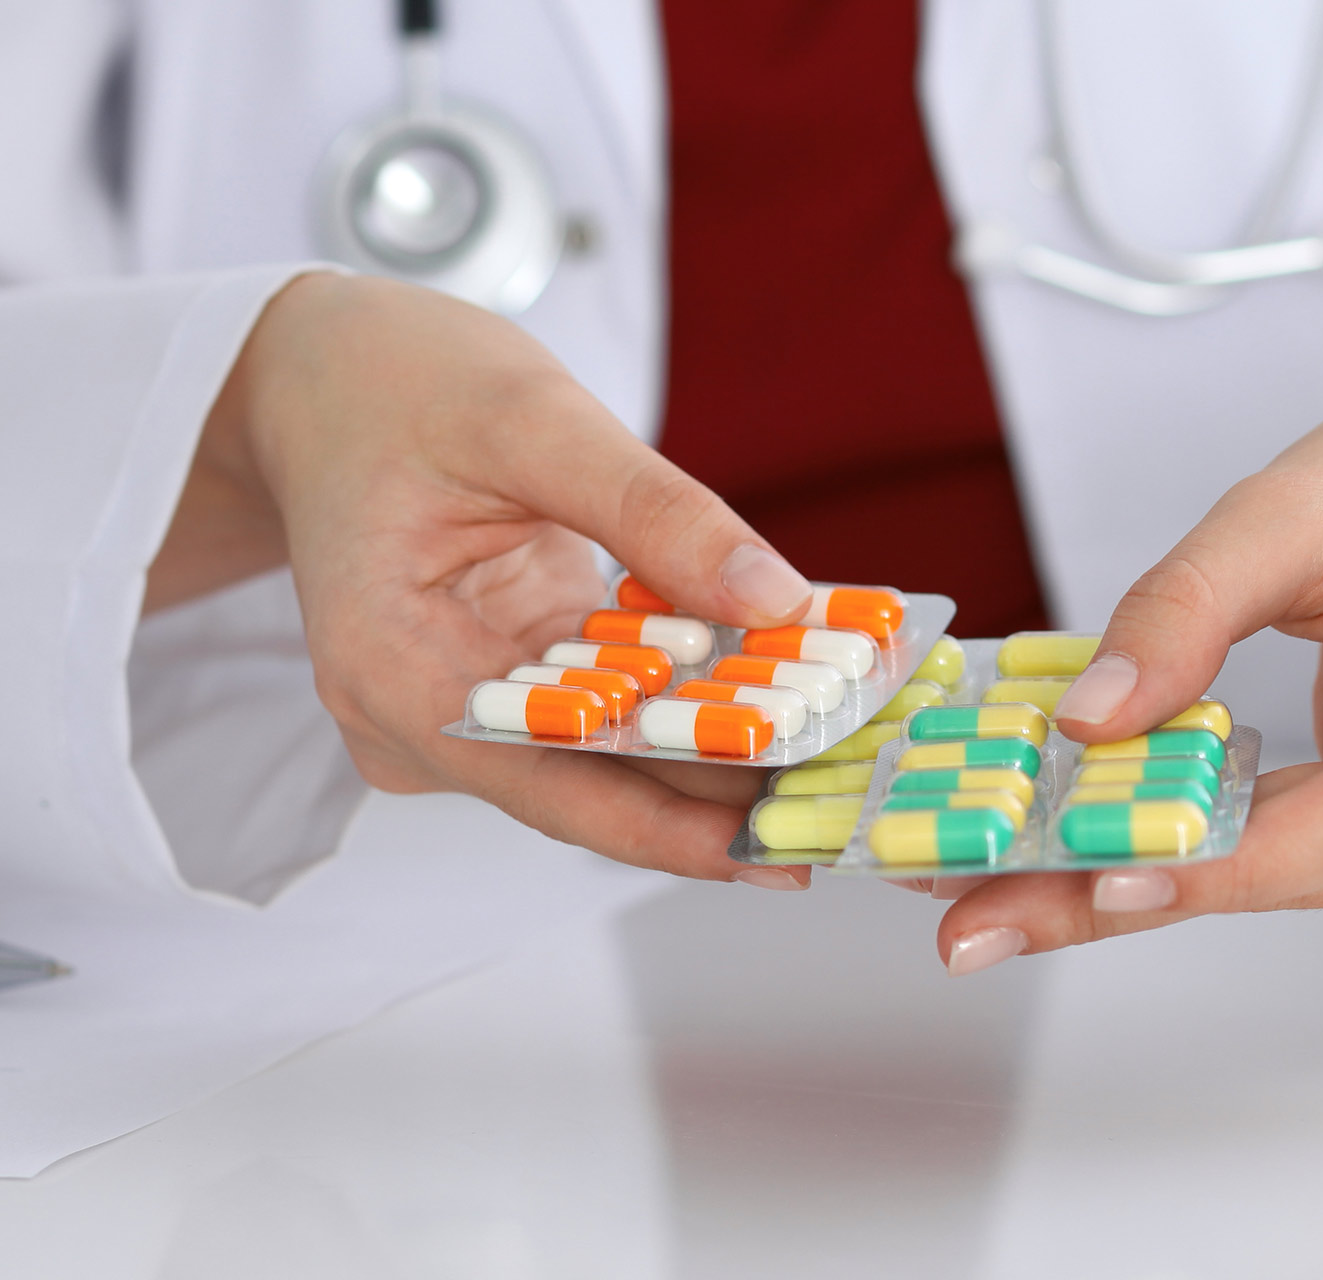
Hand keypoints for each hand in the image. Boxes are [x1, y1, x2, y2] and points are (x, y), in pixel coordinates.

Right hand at [150, 273, 816, 887]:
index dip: (672, 829)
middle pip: (587, 781)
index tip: (780, 849)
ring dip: (715, 744)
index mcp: (389, 670)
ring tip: (838, 748)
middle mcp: (415, 714)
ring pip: (604, 751)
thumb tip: (776, 600)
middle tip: (845, 794)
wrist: (319, 367)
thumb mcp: (533, 421)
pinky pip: (603, 706)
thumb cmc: (395, 379)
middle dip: (719, 789)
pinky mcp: (499, 677)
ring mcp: (456, 702)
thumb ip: (655, 512)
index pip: (550, 787)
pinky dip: (684, 695)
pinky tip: (777, 692)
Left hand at [933, 366, 1322, 973]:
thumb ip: (1188, 603)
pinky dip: (1195, 862)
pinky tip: (1090, 863)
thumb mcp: (1296, 498)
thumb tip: (1086, 724)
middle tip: (975, 915)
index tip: (1101, 878)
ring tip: (999, 895)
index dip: (1237, 858)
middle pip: (1313, 867)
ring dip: (1147, 887)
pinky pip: (1299, 868)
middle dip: (1134, 890)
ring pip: (1294, 884)